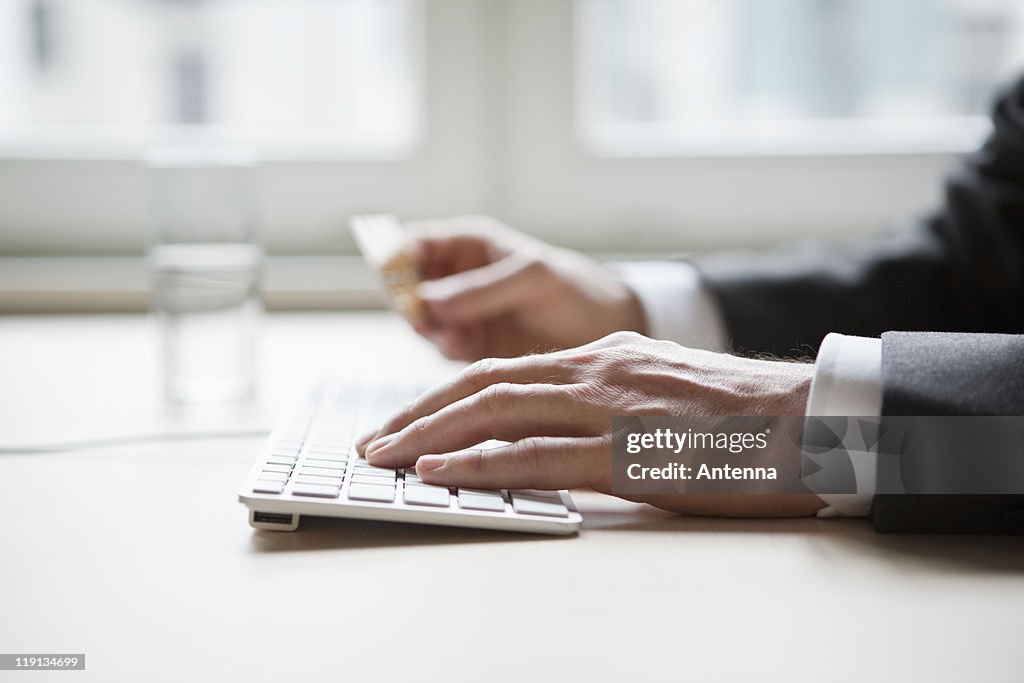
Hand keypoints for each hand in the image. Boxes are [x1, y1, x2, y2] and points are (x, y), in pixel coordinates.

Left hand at [357, 332, 823, 517]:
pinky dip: (481, 464)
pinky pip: (538, 456)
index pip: (503, 370)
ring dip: (430, 437)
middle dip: (418, 414)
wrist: (815, 418)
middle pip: (483, 384)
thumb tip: (558, 426)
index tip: (406, 421)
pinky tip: (441, 473)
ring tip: (384, 458)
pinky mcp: (629, 452)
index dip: (444, 396)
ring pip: (496, 412)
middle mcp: (597, 369)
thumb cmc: (744, 416)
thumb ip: (608, 397)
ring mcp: (610, 407)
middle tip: (373, 442)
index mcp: (604, 355)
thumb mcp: (662, 388)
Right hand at [404, 215, 645, 360]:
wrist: (606, 331)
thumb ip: (483, 288)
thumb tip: (429, 301)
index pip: (413, 244)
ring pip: (421, 321)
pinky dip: (445, 350)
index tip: (399, 280)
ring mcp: (462, 315)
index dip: (397, 258)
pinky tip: (460, 350)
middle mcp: (457, 279)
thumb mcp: (533, 277)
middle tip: (421, 318)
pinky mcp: (472, 349)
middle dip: (407, 302)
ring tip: (450, 337)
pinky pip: (443, 349)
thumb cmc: (574, 288)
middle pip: (407, 286)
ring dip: (427, 330)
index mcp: (467, 245)